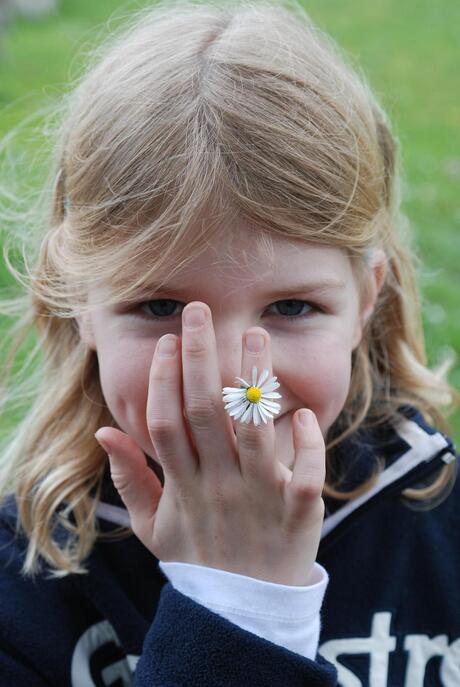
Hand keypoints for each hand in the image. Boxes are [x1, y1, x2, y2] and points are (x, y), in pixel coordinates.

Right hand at [95, 302, 325, 585]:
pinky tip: (300, 412)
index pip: (165, 422)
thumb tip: (103, 431)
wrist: (243, 609)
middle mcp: (218, 484)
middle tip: (201, 311)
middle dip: (200, 357)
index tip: (169, 340)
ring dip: (255, 380)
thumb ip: (128, 478)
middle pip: (204, 411)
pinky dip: (305, 442)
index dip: (164, 379)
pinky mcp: (298, 513)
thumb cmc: (197, 558)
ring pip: (255, 429)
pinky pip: (304, 473)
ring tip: (255, 333)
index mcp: (183, 485)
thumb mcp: (152, 525)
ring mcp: (258, 497)